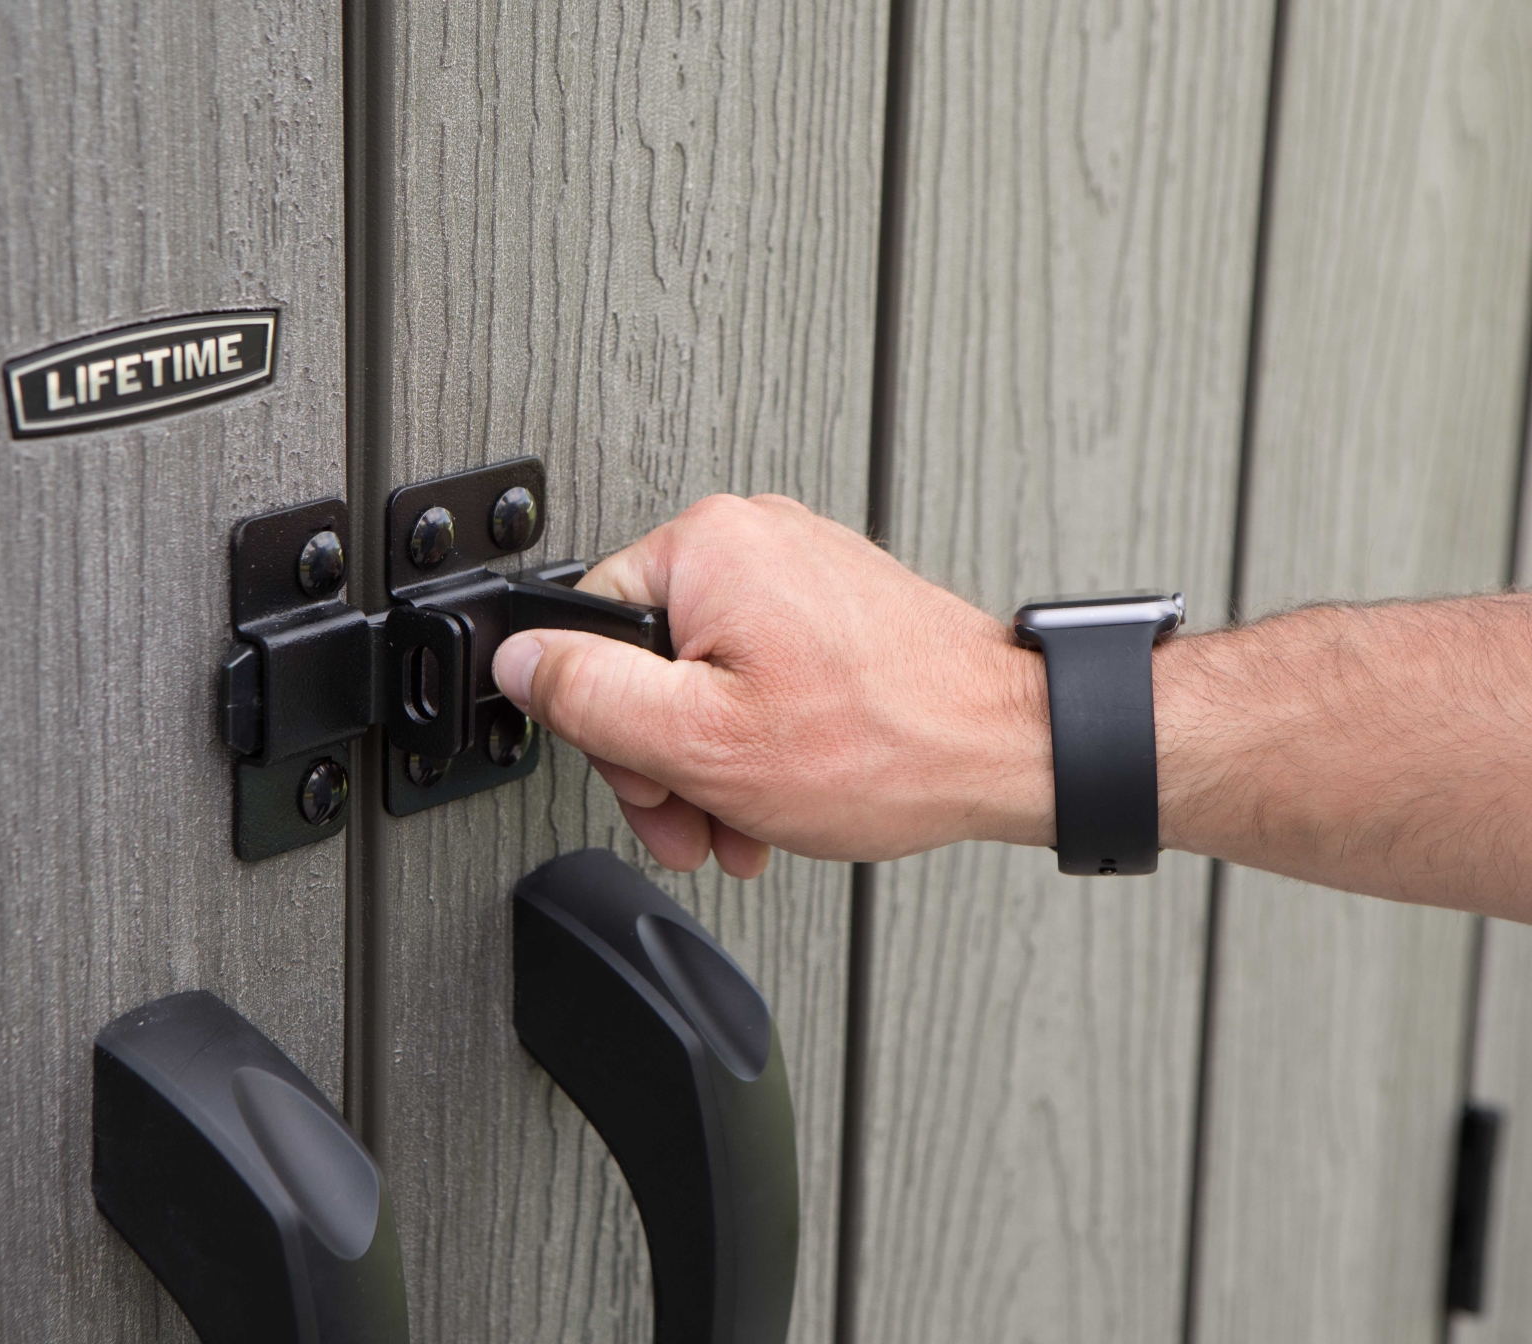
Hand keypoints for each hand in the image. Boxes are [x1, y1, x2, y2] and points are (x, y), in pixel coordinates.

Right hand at [490, 494, 1054, 876]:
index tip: (649, 786)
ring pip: (705, 677)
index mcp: (708, 547)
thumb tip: (517, 662)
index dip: (607, 728)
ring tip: (745, 822)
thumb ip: (590, 698)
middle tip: (695, 824)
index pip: (590, 631)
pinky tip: (779, 793)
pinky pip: (760, 671)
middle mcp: (754, 539)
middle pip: (649, 660)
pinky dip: (759, 738)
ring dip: (712, 764)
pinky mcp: (834, 606)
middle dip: (666, 760)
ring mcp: (800, 571)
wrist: (1014, 748)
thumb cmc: (886, 742)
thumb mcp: (701, 740)